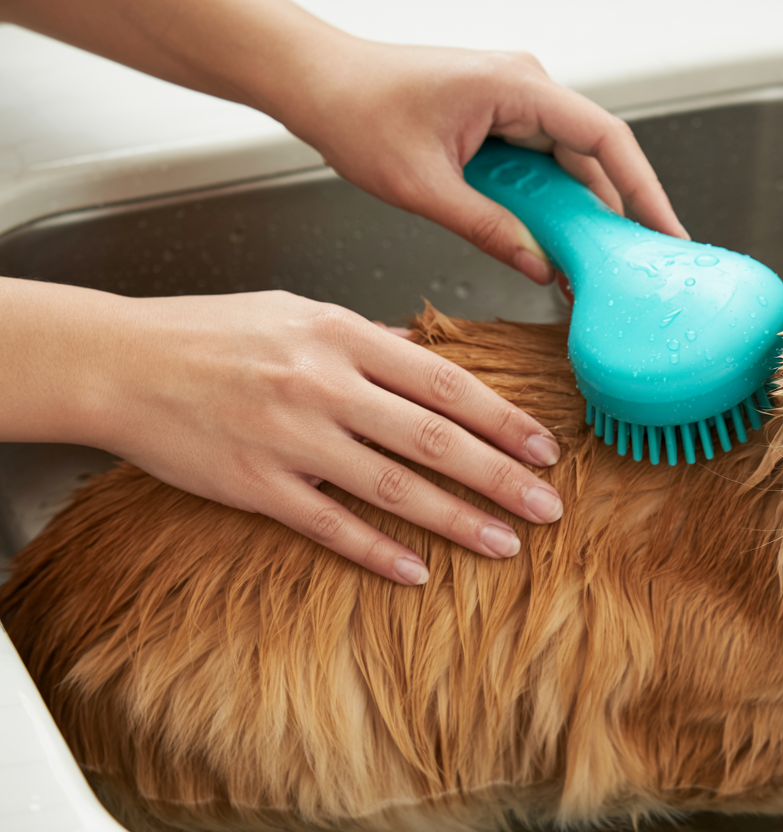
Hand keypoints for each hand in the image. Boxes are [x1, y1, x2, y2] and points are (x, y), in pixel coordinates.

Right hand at [90, 290, 563, 584]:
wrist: (120, 363)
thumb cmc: (210, 333)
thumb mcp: (295, 311)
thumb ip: (364, 340)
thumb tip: (421, 359)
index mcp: (341, 335)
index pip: (445, 383)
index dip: (504, 418)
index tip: (545, 445)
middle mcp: (325, 386)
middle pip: (436, 439)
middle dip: (501, 476)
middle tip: (550, 504)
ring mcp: (292, 439)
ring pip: (395, 488)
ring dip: (458, 520)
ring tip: (507, 542)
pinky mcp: (257, 486)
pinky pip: (332, 526)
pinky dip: (380, 552)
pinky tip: (420, 571)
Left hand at [269, 42, 688, 283]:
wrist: (315, 83)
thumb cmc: (357, 110)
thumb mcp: (424, 186)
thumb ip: (487, 229)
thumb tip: (537, 266)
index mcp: (517, 87)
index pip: (606, 139)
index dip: (644, 190)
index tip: (666, 232)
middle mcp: (525, 87)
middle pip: (595, 157)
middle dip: (615, 214)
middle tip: (631, 269)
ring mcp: (514, 102)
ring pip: (569, 165)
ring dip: (581, 215)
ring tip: (594, 268)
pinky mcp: (499, 119)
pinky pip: (542, 165)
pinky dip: (551, 205)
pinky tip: (554, 244)